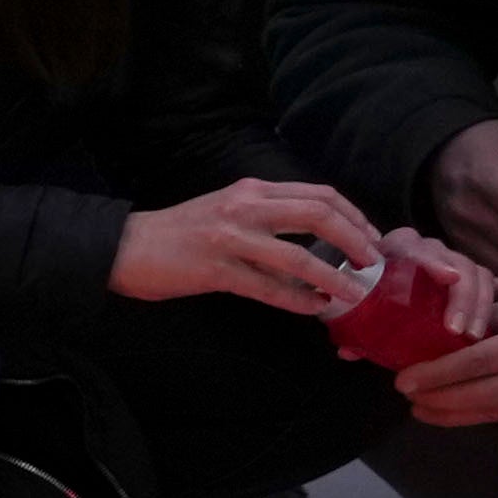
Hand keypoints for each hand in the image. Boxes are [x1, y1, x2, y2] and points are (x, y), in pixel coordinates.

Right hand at [108, 176, 384, 315]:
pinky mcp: (216, 270)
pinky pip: (268, 287)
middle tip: (372, 262)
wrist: (125, 246)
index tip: (370, 236)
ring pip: (298, 254)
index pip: (319, 194)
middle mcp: (246, 206)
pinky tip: (314, 308)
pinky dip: (297, 299)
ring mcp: (231, 238)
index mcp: (253, 189)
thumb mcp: (227, 210)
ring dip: (333, 276)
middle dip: (355, 239)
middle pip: (318, 214)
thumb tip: (311, 239)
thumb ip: (265, 216)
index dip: (354, 215)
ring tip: (353, 292)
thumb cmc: (178, 233)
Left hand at [393, 262, 497, 424]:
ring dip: (458, 415)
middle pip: (482, 396)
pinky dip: (489, 412)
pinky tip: (466, 411)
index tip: (404, 379)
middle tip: (406, 400)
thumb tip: (459, 326)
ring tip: (426, 413)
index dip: (437, 375)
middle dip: (440, 401)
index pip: (477, 362)